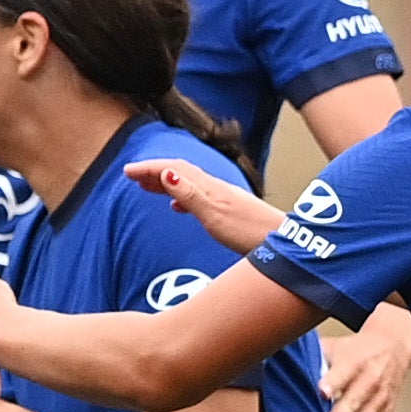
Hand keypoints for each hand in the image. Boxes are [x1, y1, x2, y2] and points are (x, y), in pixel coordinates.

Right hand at [124, 157, 286, 257]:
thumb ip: (190, 195)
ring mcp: (222, 199)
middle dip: (154, 171)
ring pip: (188, 184)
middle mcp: (215, 188)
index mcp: (209, 187)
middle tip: (131, 175)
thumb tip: (166, 173)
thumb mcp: (214, 215)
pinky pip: (198, 198)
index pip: (173, 169)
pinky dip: (181, 198)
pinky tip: (177, 207)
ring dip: (166, 183)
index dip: (149, 168)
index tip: (126, 171)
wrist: (283, 243)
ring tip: (147, 187)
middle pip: (180, 173)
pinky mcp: (228, 212)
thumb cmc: (250, 233)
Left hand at [322, 303, 410, 411]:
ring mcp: (380, 398)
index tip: (322, 391)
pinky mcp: (387, 411)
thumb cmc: (357, 348)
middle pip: (355, 399)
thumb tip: (279, 358)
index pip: (343, 371)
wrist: (394, 346)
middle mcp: (369, 380)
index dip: (333, 381)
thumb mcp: (336, 344)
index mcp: (354, 361)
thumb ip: (312, 354)